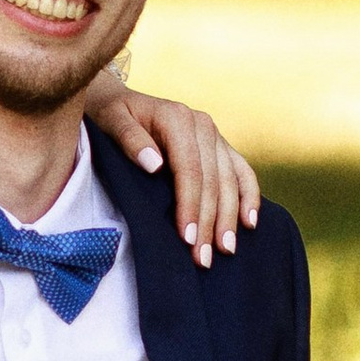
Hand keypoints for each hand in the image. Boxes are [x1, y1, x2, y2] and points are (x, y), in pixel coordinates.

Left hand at [85, 77, 259, 269]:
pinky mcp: (220, 146)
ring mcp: (214, 135)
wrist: (118, 101)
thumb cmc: (109, 114)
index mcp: (177, 118)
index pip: (189, 169)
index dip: (190, 205)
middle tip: (202, 258)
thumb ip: (129, 139)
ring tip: (226, 250)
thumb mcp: (110, 119)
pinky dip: (249, 197)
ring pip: (231, 180)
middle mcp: (202, 125)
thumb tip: (154, 165)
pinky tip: (250, 223)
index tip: (186, 237)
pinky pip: (241, 172)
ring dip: (230, 217)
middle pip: (213, 180)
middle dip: (209, 221)